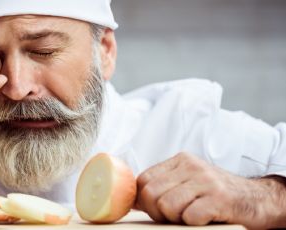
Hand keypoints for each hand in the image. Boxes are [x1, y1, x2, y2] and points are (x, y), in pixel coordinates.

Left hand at [135, 152, 285, 228]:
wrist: (258, 198)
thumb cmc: (216, 195)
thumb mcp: (188, 182)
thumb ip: (163, 186)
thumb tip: (132, 200)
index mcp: (180, 160)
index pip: (143, 180)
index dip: (144, 200)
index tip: (157, 210)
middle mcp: (191, 166)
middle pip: (151, 194)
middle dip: (157, 212)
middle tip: (174, 216)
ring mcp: (206, 181)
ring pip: (167, 205)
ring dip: (177, 218)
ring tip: (192, 215)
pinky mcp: (219, 198)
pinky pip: (190, 216)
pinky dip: (194, 222)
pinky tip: (206, 217)